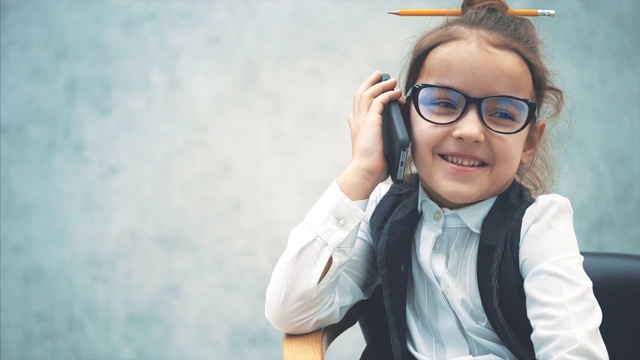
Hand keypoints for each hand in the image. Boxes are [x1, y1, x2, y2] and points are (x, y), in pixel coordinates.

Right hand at [337, 71, 403, 199]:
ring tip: (391, 80)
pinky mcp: (370, 120)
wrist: (366, 171)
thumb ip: (382, 142)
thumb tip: (396, 143)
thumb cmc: (373, 166)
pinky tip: (396, 92)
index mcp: (357, 128)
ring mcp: (362, 120)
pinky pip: (379, 100)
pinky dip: (388, 94)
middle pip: (360, 94)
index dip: (363, 97)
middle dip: (369, 83)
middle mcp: (357, 121)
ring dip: (380, 85)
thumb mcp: (376, 150)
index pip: (357, 108)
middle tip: (379, 75)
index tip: (372, 92)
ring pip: (368, 94)